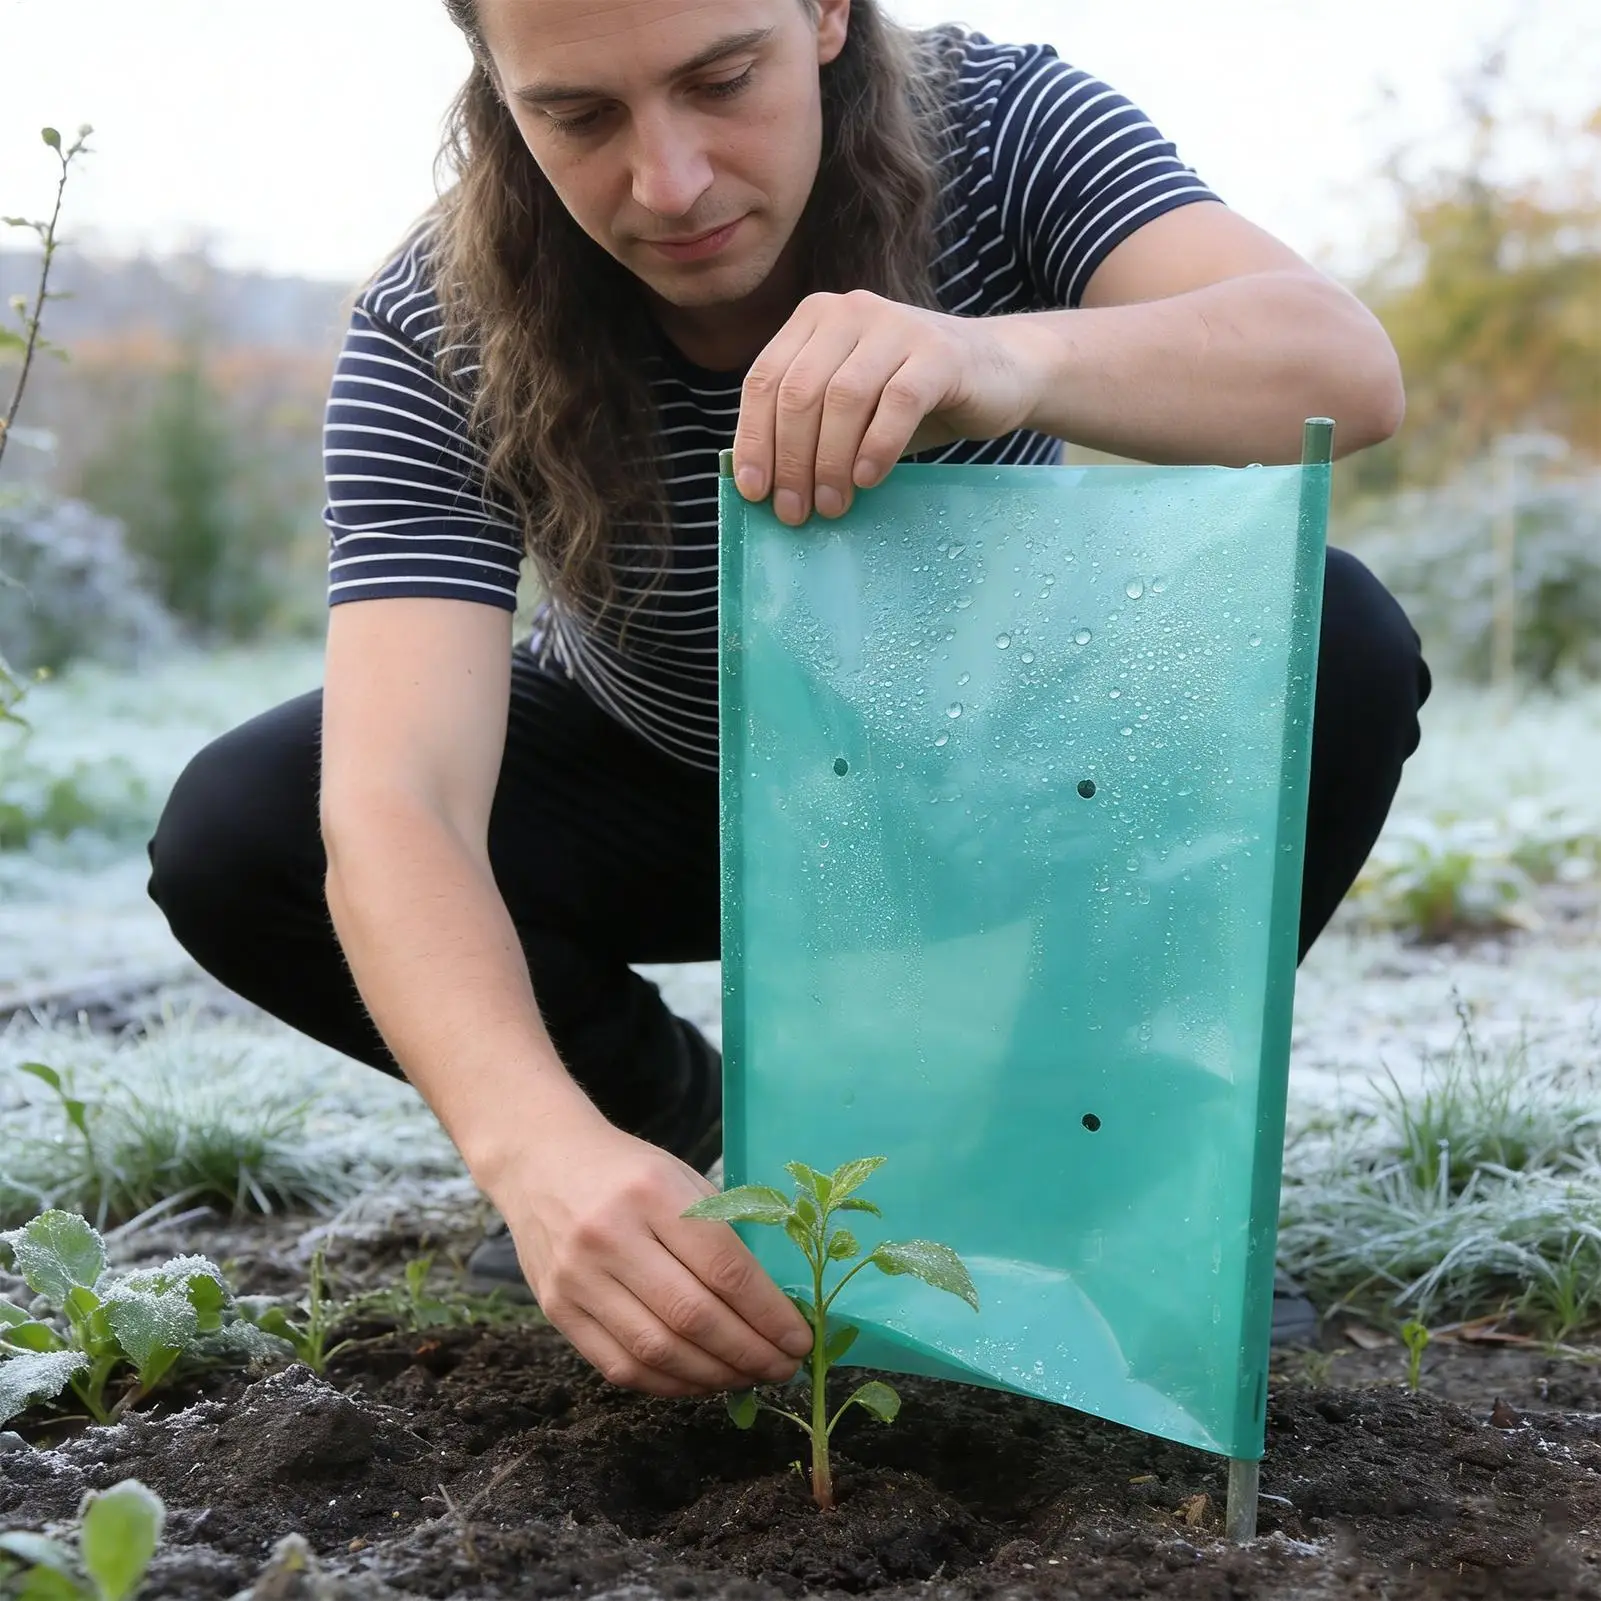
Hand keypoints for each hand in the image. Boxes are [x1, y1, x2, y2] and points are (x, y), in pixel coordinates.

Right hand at [490, 1117, 813, 1397]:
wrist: (541, 1161)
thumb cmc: (628, 1172)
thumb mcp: (681, 1180)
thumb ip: (721, 1235)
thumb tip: (774, 1308)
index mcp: (653, 1193)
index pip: (724, 1268)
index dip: (769, 1313)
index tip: (799, 1339)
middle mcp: (611, 1236)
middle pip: (693, 1316)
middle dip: (750, 1353)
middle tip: (783, 1368)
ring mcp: (578, 1277)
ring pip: (658, 1351)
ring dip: (715, 1376)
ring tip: (749, 1378)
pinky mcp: (557, 1310)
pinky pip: (620, 1367)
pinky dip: (669, 1385)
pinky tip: (701, 1381)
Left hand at [731, 289, 1039, 525]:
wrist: (1002, 372)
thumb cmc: (915, 400)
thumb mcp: (851, 410)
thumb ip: (808, 429)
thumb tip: (760, 485)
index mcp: (816, 319)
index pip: (766, 380)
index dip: (754, 440)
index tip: (754, 493)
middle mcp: (850, 312)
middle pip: (800, 392)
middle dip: (791, 461)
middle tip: (795, 511)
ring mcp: (895, 326)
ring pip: (843, 398)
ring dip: (830, 462)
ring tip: (832, 506)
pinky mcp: (939, 351)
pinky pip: (896, 403)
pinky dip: (876, 448)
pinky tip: (868, 479)